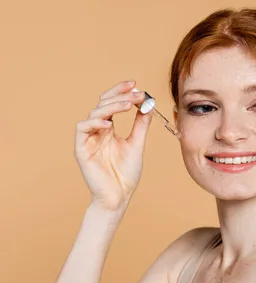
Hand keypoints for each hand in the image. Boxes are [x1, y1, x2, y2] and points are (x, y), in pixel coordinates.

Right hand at [74, 80, 152, 211]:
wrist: (119, 196)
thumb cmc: (126, 174)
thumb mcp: (137, 144)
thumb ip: (140, 125)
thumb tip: (147, 105)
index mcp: (108, 129)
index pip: (112, 104)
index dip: (121, 92)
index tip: (137, 86)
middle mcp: (96, 131)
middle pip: (102, 104)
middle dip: (118, 95)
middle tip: (135, 91)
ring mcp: (88, 139)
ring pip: (94, 114)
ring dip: (111, 106)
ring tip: (128, 105)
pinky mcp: (81, 149)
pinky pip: (82, 129)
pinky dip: (95, 123)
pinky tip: (110, 124)